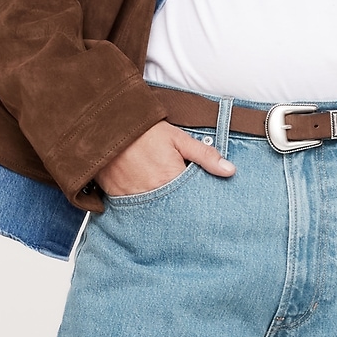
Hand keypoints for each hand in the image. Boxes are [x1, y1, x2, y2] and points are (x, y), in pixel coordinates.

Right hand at [98, 121, 236, 196]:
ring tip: (161, 201)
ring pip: (151, 211)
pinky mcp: (116, 196)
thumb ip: (205, 155)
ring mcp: (132, 197)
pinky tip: (143, 198)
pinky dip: (139, 205)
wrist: (107, 125)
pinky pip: (131, 208)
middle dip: (177, 208)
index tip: (199, 202)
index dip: (196, 201)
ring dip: (158, 208)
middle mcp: (152, 193)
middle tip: (180, 204)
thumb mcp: (178, 138)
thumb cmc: (144, 131)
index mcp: (170, 179)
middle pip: (171, 209)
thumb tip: (229, 171)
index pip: (191, 200)